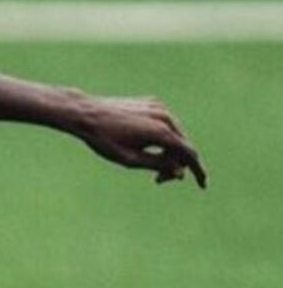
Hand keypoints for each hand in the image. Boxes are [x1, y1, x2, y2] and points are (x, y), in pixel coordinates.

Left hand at [75, 95, 206, 187]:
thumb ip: (158, 165)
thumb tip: (181, 170)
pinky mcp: (152, 103)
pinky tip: (145, 146)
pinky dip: (161, 137)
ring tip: (150, 166)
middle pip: (182, 146)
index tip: (202, 185)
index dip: (197, 171)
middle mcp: (165, 116)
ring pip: (175, 134)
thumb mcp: (130, 160)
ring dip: (168, 151)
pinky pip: (165, 124)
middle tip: (158, 180)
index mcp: (162, 132)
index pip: (189, 154)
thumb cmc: (104, 139)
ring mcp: (159, 107)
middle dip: (175, 164)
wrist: (86, 113)